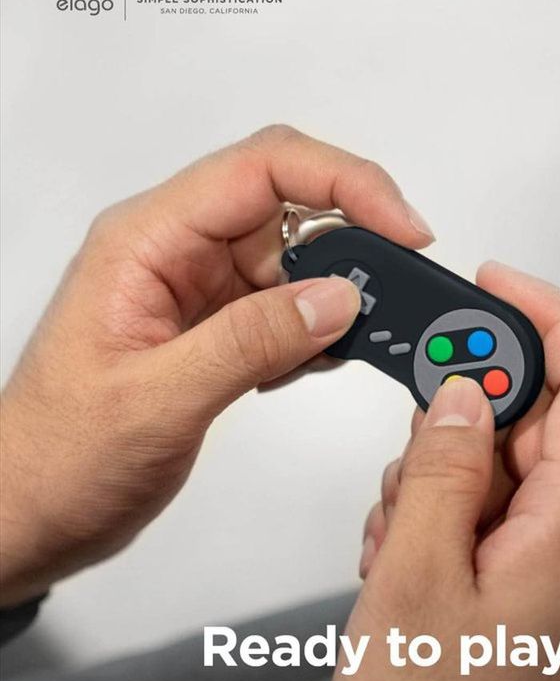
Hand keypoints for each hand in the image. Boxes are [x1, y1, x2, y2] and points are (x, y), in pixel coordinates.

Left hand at [0, 125, 434, 605]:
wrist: (32, 511)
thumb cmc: (55, 456)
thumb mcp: (155, 401)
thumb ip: (249, 341)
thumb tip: (337, 298)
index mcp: (148, 242)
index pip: (262, 170)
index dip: (344, 182)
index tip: (400, 226)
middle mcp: (179, 252)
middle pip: (290, 204)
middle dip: (356, 235)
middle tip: (401, 283)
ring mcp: (202, 290)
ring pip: (297, 257)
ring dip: (342, 289)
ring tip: (367, 331)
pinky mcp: (219, 327)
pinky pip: (288, 304)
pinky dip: (320, 326)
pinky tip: (324, 356)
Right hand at [331, 262, 559, 680]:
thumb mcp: (413, 578)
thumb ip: (443, 467)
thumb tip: (464, 389)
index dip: (550, 318)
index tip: (495, 283)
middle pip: (539, 426)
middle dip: (464, 424)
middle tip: (406, 458)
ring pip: (507, 469)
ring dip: (444, 480)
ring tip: (398, 544)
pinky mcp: (542, 589)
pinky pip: (500, 514)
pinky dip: (450, 515)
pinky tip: (408, 563)